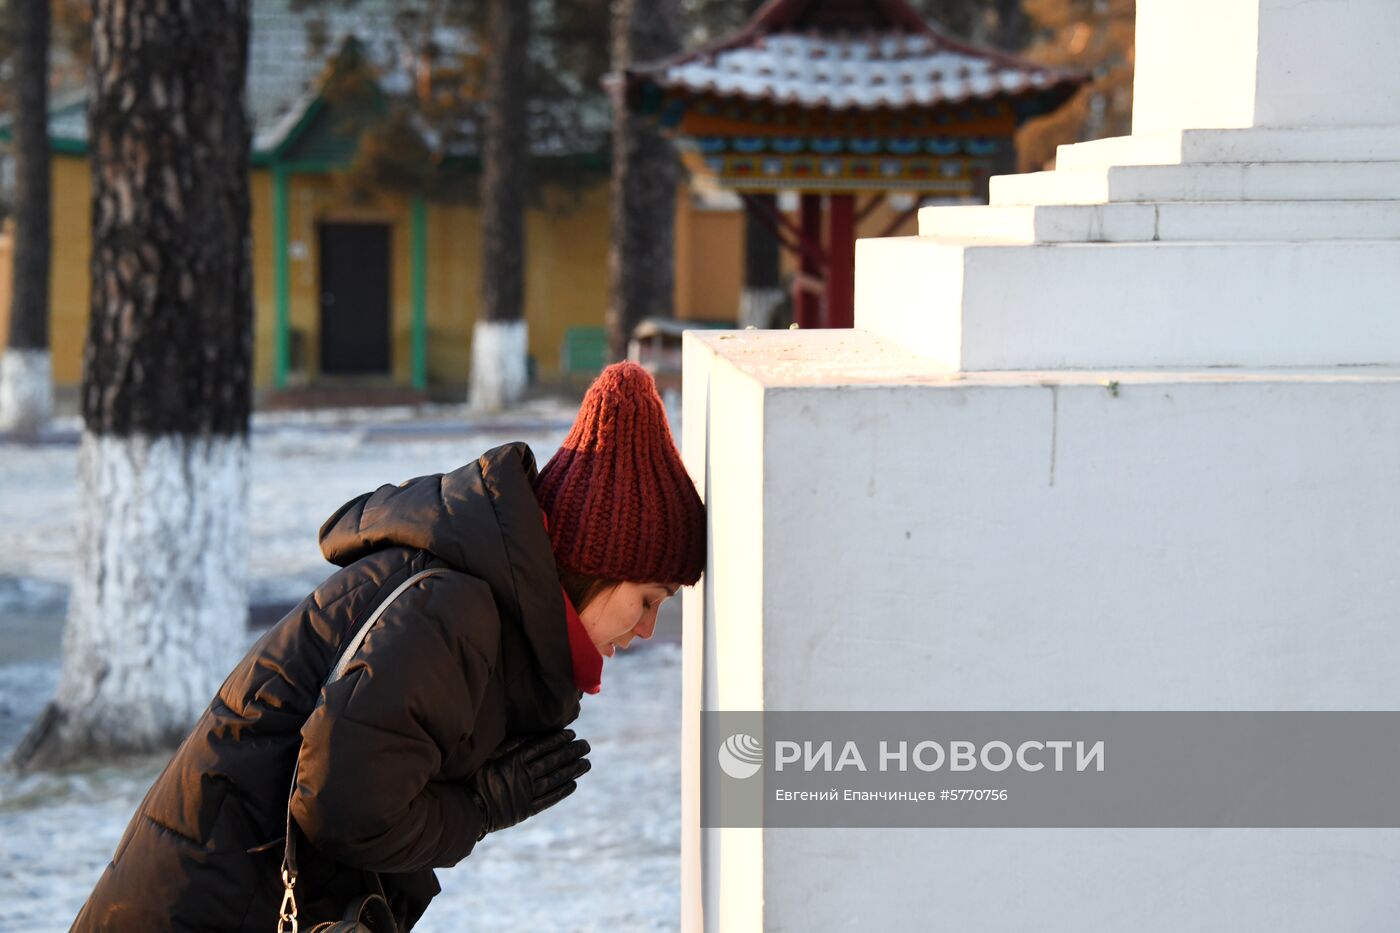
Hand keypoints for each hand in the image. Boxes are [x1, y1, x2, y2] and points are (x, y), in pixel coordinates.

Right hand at [465, 729, 590, 838]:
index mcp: (513, 762)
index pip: (541, 747)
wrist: (468, 810)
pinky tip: (573, 784)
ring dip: (572, 770)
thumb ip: (508, 746)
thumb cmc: (473, 780)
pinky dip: (562, 791)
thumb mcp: (488, 757)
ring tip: (586, 763)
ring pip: (554, 779)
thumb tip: (528, 734)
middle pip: (552, 762)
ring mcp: (526, 794)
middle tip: (586, 745)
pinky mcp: (526, 810)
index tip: (571, 734)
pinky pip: (548, 799)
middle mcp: (523, 777)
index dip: (557, 740)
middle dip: (571, 752)